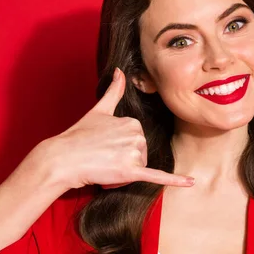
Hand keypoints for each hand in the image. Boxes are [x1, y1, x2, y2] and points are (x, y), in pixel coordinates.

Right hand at [39, 67, 194, 190]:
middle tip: (101, 160)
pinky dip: (175, 181)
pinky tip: (190, 183)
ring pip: (141, 168)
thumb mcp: (99, 110)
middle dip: (124, 162)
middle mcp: (136, 135)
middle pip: (141, 155)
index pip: (137, 141)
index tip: (103, 147)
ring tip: (104, 168)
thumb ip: (114, 91)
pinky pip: (158, 176)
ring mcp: (134, 153)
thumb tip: (119, 70)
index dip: (121, 148)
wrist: (62, 158)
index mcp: (132, 122)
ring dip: (125, 174)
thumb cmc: (78, 136)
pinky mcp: (131, 172)